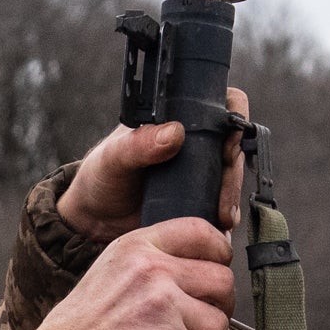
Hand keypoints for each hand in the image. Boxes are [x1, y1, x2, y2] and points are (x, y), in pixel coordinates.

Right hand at [32, 216, 238, 329]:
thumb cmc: (77, 329)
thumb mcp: (106, 273)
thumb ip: (144, 263)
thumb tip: (191, 266)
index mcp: (136, 247)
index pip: (198, 231)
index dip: (220, 250)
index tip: (222, 265)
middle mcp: (152, 270)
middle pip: (221, 278)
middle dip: (224, 305)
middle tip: (213, 320)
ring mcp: (163, 306)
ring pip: (220, 322)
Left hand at [53, 81, 252, 239]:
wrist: (95, 219)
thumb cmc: (100, 177)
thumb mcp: (114, 157)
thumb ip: (139, 143)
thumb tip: (174, 132)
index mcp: (176, 116)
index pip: (220, 103)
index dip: (234, 118)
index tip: (227, 147)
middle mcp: (194, 140)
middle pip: (233, 144)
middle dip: (233, 171)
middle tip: (223, 196)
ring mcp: (200, 170)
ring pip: (232, 175)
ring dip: (232, 195)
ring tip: (223, 218)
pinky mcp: (199, 199)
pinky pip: (223, 202)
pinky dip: (226, 213)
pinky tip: (221, 227)